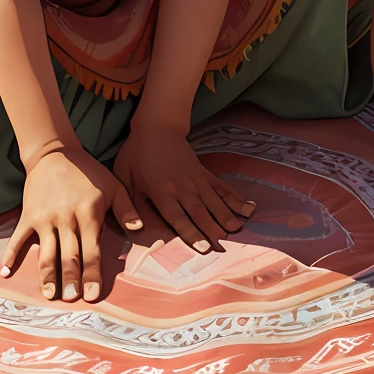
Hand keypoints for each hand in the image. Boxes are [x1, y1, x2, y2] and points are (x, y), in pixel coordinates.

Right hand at [1, 147, 142, 302]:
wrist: (54, 153)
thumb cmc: (88, 173)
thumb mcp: (113, 186)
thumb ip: (126, 209)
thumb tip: (139, 230)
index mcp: (88, 214)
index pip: (91, 250)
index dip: (92, 273)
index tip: (92, 294)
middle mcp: (66, 218)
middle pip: (69, 254)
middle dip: (70, 278)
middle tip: (71, 298)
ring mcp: (44, 218)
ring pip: (46, 251)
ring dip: (47, 274)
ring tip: (49, 294)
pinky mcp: (28, 216)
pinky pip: (18, 238)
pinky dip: (11, 255)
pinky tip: (5, 272)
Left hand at [114, 124, 254, 251]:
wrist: (157, 126)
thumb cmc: (137, 154)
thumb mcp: (124, 177)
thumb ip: (129, 204)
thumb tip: (133, 228)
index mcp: (162, 192)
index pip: (177, 217)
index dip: (191, 232)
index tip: (204, 246)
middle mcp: (182, 188)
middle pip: (199, 212)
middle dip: (212, 229)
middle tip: (224, 246)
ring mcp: (196, 180)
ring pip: (213, 201)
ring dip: (226, 215)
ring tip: (238, 229)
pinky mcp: (205, 173)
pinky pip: (222, 188)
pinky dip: (235, 198)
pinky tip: (248, 208)